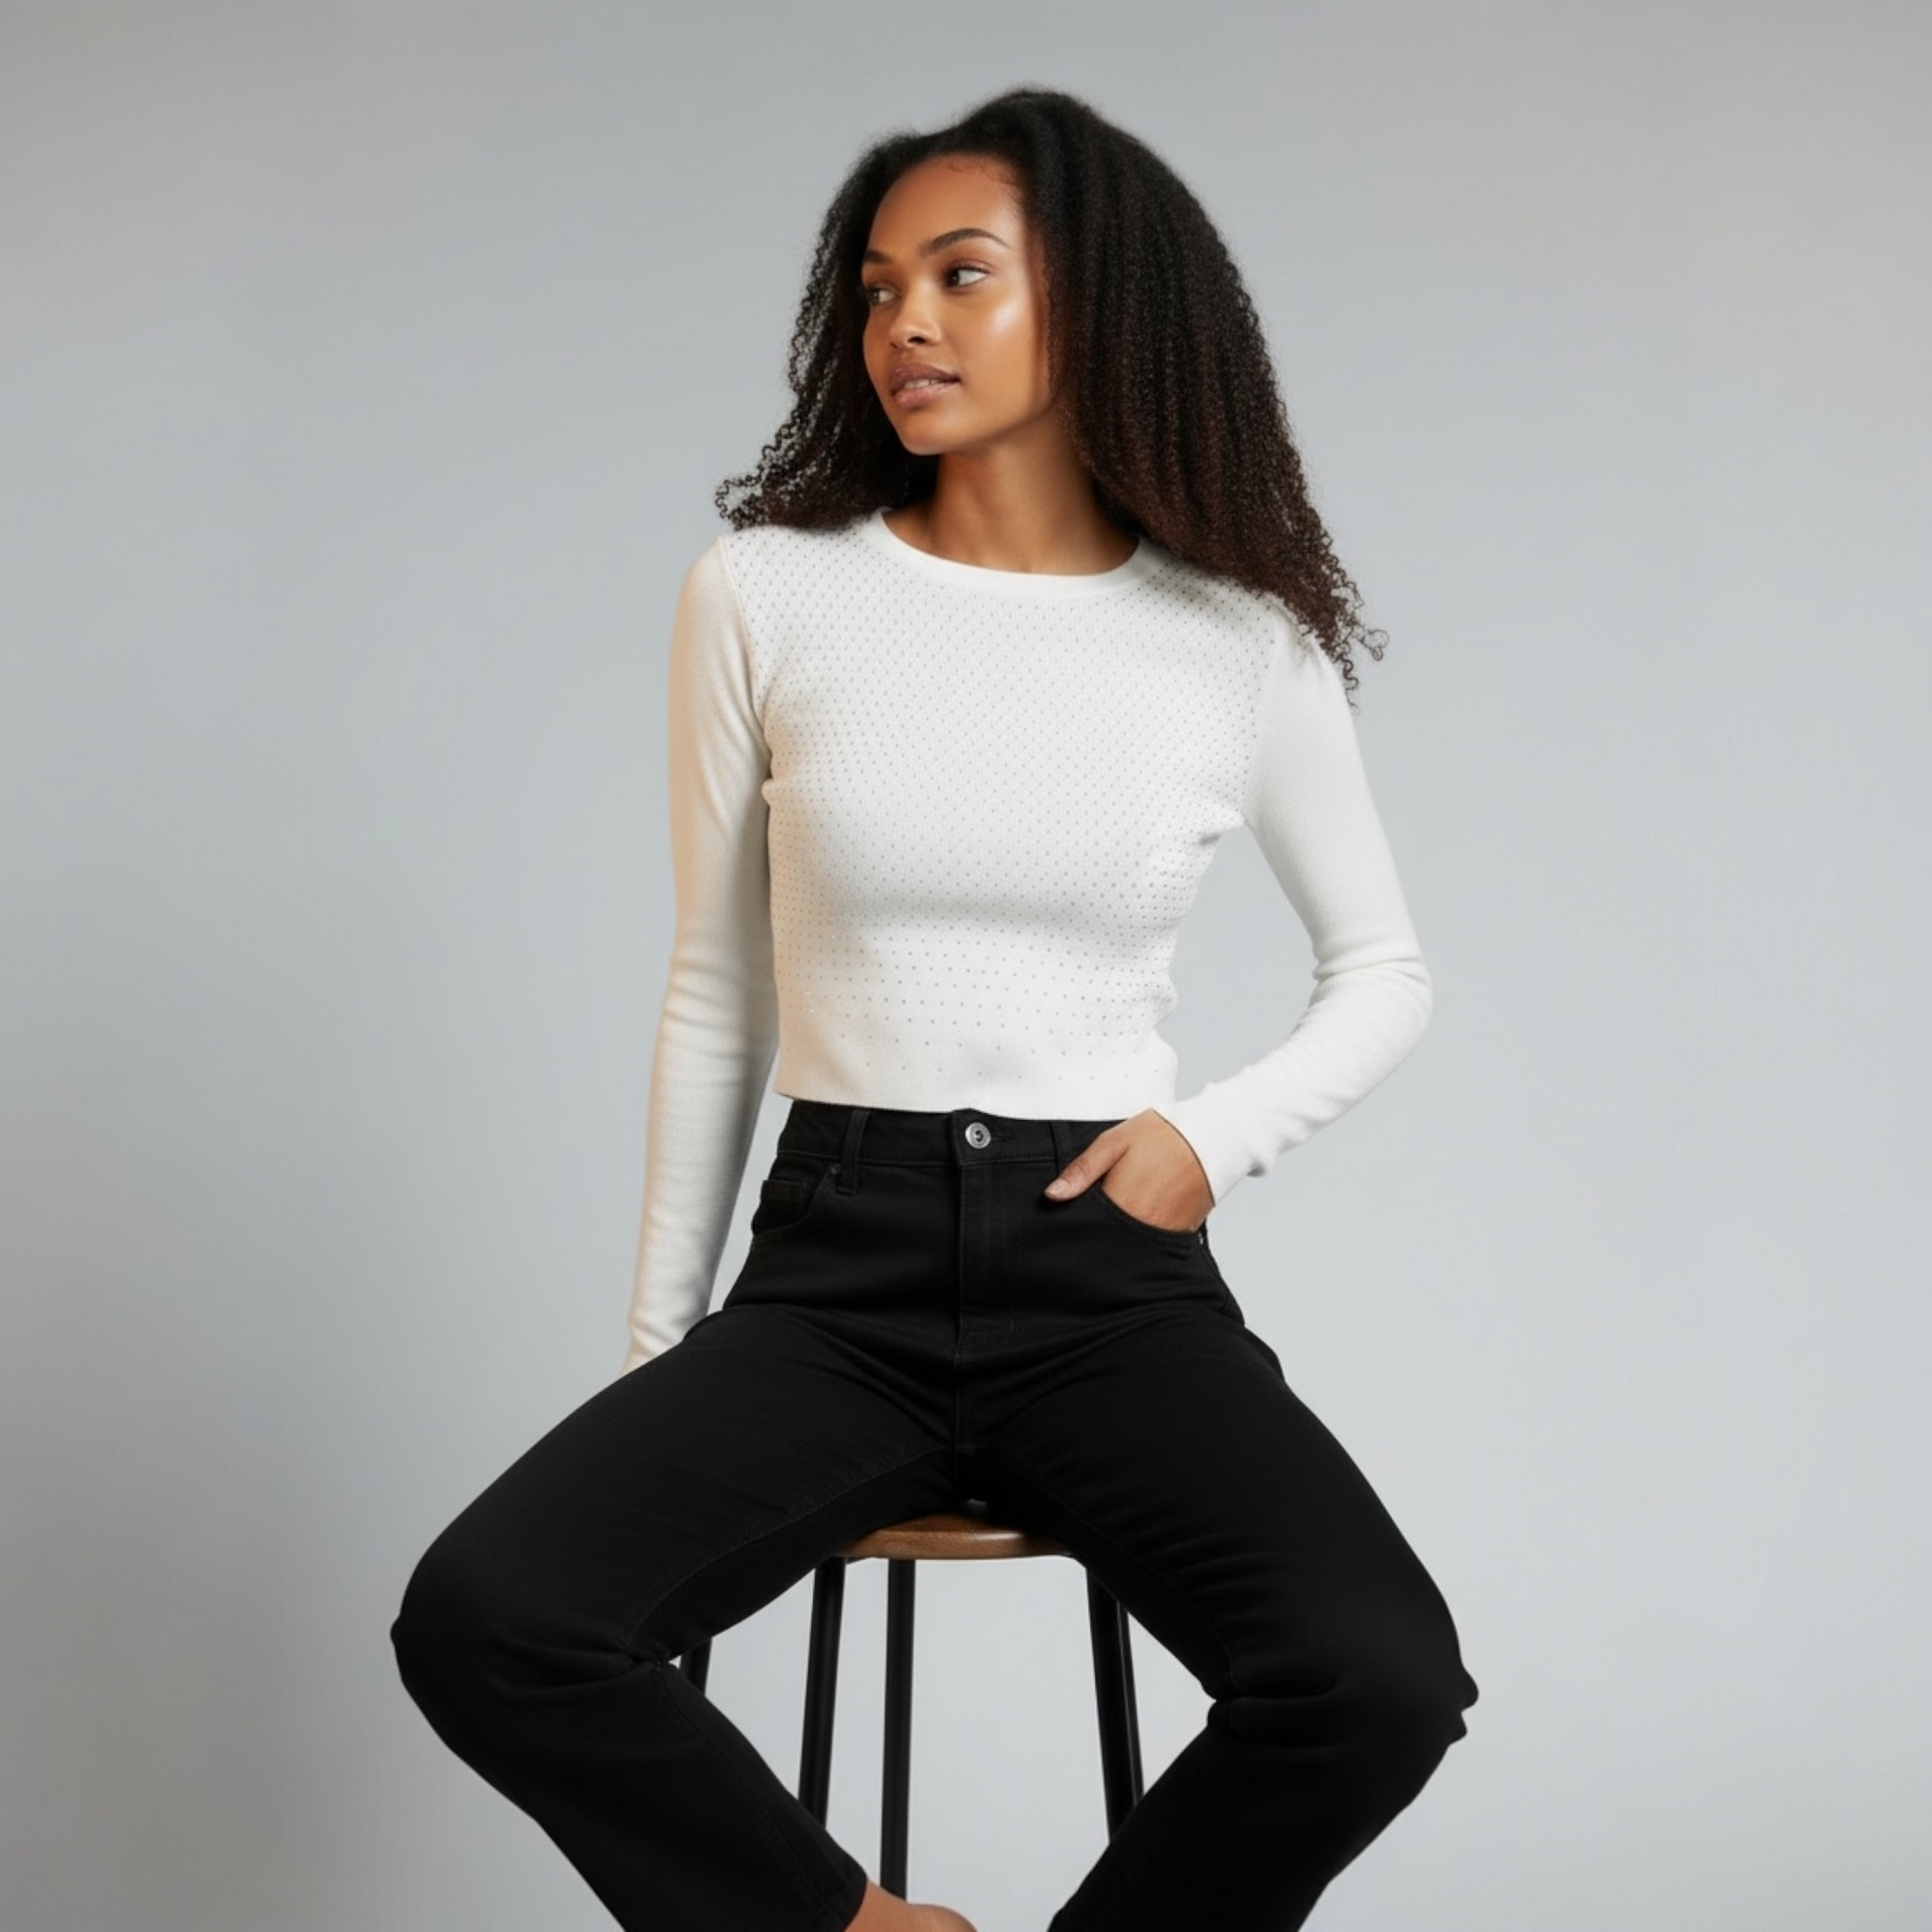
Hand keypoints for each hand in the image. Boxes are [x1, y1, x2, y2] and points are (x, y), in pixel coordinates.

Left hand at [1042, 1110, 1213, 1231]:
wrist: (1213, 1137)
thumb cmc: (1163, 1135)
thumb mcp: (1114, 1142)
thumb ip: (1082, 1171)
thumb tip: (1052, 1195)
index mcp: (1121, 1204)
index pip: (1085, 1227)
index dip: (1073, 1222)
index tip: (1065, 1217)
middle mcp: (1141, 1225)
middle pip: (1105, 1241)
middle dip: (1095, 1232)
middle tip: (1093, 1212)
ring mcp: (1162, 1234)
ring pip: (1128, 1244)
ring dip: (1118, 1234)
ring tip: (1119, 1208)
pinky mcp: (1180, 1234)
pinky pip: (1152, 1243)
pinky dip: (1140, 1234)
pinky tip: (1138, 1214)